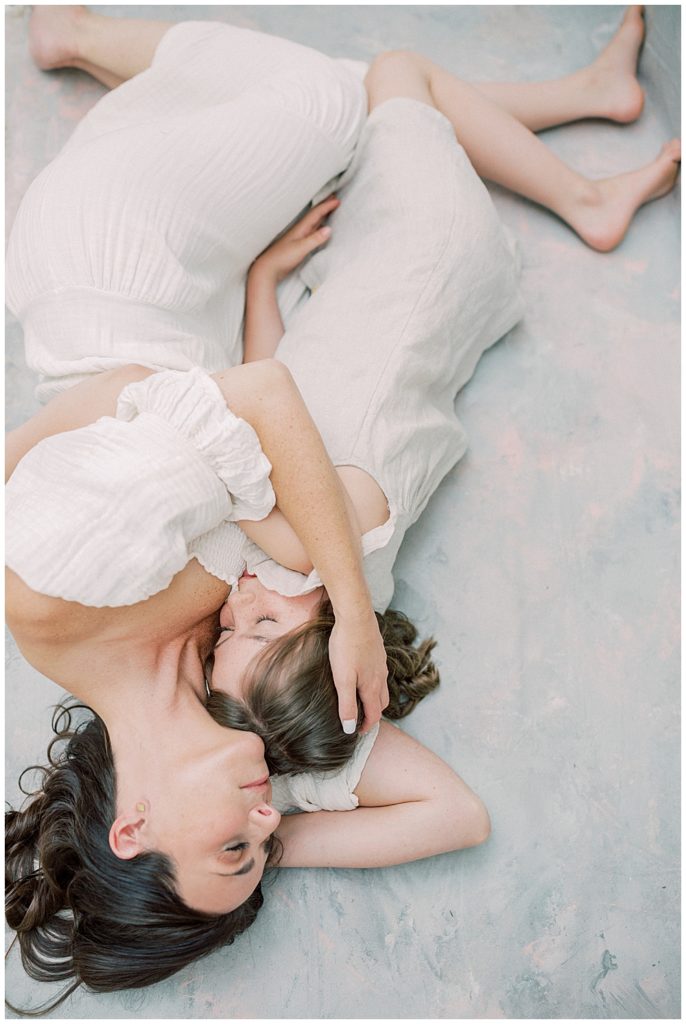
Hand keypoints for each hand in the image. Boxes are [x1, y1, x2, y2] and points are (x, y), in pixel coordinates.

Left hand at [252, 196, 339, 283]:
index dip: (326, 206)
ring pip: (313, 222)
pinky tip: (321, 228)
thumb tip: (329, 229)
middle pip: (314, 215)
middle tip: (334, 197)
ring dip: (322, 215)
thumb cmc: (282, 258)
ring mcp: (299, 237)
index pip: (316, 214)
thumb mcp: (301, 249)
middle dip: (324, 206)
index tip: (337, 200)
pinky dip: (318, 226)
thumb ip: (315, 239)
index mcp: (300, 229)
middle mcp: (300, 230)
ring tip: (330, 208)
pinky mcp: (298, 245)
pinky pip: (312, 231)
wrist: (268, 269)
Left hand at [328, 609, 389, 734]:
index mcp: (372, 686)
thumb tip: (350, 728)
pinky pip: (379, 672)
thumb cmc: (346, 646)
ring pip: (382, 687)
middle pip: (382, 703)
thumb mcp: (342, 679)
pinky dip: (374, 682)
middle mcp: (380, 676)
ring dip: (375, 698)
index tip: (357, 733)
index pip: (374, 715)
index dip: (367, 727)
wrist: (356, 616)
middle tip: (360, 719)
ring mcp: (381, 663)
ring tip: (361, 700)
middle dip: (373, 714)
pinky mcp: (378, 651)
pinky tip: (363, 674)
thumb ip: (347, 704)